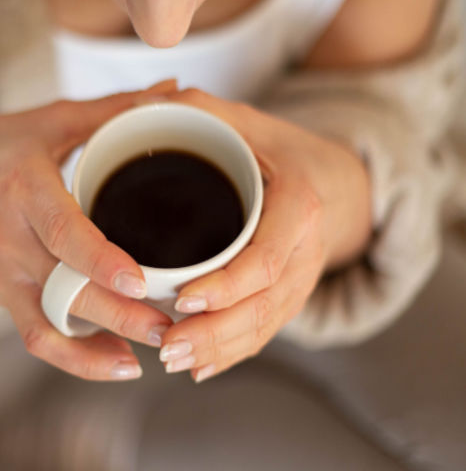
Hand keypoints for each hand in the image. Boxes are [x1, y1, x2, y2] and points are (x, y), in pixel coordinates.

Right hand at [0, 81, 176, 380]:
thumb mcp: (49, 120)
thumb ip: (113, 109)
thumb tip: (173, 90)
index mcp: (25, 187)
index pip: (62, 231)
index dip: (100, 261)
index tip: (141, 283)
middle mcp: (9, 237)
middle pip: (64, 288)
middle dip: (119, 315)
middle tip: (171, 325)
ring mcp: (3, 274)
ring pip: (51, 324)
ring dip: (101, 347)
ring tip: (152, 351)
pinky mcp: (2, 296)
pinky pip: (37, 338)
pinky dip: (76, 359)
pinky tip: (118, 363)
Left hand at [156, 89, 371, 381]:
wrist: (326, 176)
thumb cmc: (278, 147)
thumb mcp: (245, 121)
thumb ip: (199, 110)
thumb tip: (144, 102)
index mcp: (299, 205)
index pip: (266, 259)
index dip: (228, 285)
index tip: (183, 300)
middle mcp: (306, 249)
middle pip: (264, 304)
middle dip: (215, 331)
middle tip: (167, 347)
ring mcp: (301, 276)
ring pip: (265, 325)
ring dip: (220, 349)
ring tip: (173, 361)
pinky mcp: (290, 292)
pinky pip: (267, 329)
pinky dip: (235, 353)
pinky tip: (201, 368)